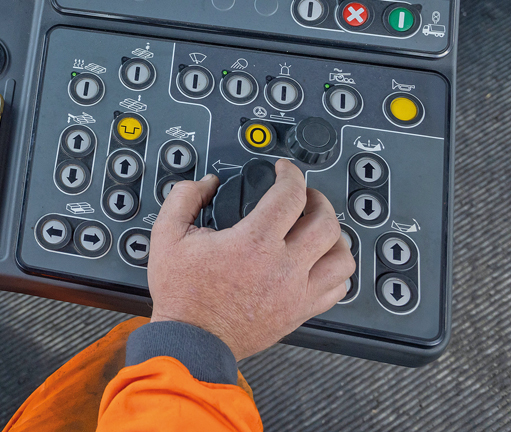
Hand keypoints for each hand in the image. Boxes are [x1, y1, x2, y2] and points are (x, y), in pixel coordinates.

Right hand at [147, 159, 354, 359]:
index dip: (290, 173)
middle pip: (327, 223)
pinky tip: (320, 263)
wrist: (192, 340)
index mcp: (254, 243)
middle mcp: (284, 267)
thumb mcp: (167, 235)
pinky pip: (338, 289)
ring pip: (342, 258)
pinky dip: (336, 271)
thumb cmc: (182, 295)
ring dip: (335, 236)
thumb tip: (206, 183)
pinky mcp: (300, 312)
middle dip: (319, 200)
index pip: (291, 195)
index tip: (284, 170)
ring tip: (320, 228)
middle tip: (305, 195)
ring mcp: (297, 292)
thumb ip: (185, 198)